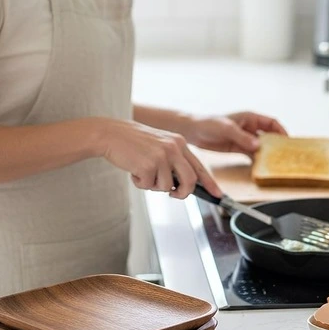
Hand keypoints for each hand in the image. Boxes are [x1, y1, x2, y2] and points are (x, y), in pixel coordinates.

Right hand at [98, 119, 221, 199]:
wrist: (111, 134)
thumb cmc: (133, 141)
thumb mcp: (159, 144)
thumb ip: (173, 160)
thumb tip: (182, 185)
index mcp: (179, 142)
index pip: (199, 166)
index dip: (209, 182)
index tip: (217, 194)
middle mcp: (173, 148)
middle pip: (189, 181)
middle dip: (182, 193)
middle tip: (172, 195)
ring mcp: (162, 156)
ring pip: (166, 187)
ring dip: (153, 185)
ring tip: (142, 171)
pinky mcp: (148, 165)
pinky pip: (149, 186)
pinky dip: (140, 183)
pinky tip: (133, 170)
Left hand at [184, 111, 287, 156]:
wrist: (194, 132)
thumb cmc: (209, 123)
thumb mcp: (227, 128)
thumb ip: (242, 137)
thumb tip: (258, 145)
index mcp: (250, 117)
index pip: (272, 123)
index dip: (281, 131)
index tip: (288, 142)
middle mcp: (250, 128)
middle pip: (269, 136)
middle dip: (277, 145)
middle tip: (284, 156)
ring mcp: (245, 138)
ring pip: (261, 147)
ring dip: (267, 154)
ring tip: (274, 164)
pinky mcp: (238, 148)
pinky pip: (252, 154)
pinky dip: (257, 160)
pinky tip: (260, 167)